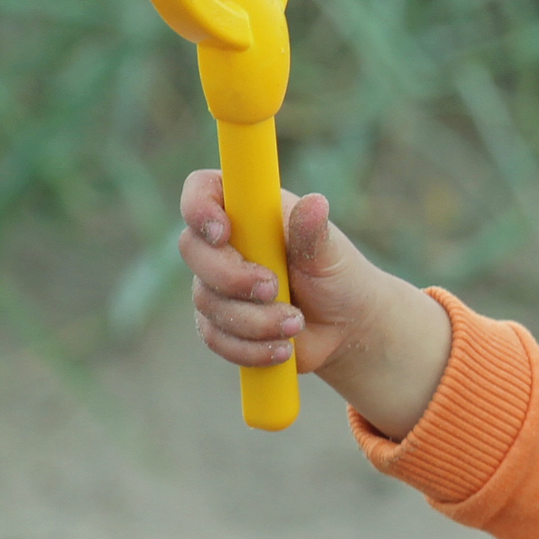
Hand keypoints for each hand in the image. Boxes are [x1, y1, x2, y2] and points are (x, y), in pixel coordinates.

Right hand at [179, 170, 450, 436]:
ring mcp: (216, 284)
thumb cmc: (338, 277)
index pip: (203, 189)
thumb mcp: (331, 254)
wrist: (346, 327)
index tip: (222, 233)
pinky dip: (252, 348)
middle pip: (192, 249)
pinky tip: (283, 348)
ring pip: (207, 301)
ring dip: (255, 320)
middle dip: (232, 276)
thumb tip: (314, 203)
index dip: (199, 207)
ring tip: (297, 323)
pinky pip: (216, 338)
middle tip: (274, 288)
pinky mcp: (219, 323)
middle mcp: (225, 244)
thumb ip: (313, 232)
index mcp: (249, 212)